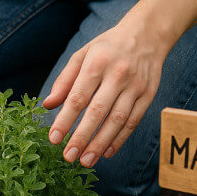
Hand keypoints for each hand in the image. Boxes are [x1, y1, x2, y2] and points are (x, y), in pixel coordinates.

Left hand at [42, 19, 170, 167]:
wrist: (147, 35)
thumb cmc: (107, 47)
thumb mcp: (82, 55)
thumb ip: (65, 80)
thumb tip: (48, 105)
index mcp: (97, 63)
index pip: (78, 96)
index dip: (65, 119)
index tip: (53, 138)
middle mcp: (117, 75)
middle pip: (98, 111)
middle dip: (82, 136)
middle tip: (68, 156)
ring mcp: (135, 86)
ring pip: (117, 120)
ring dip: (101, 143)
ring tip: (86, 160)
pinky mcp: (148, 95)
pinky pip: (133, 121)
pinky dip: (120, 138)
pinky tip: (107, 152)